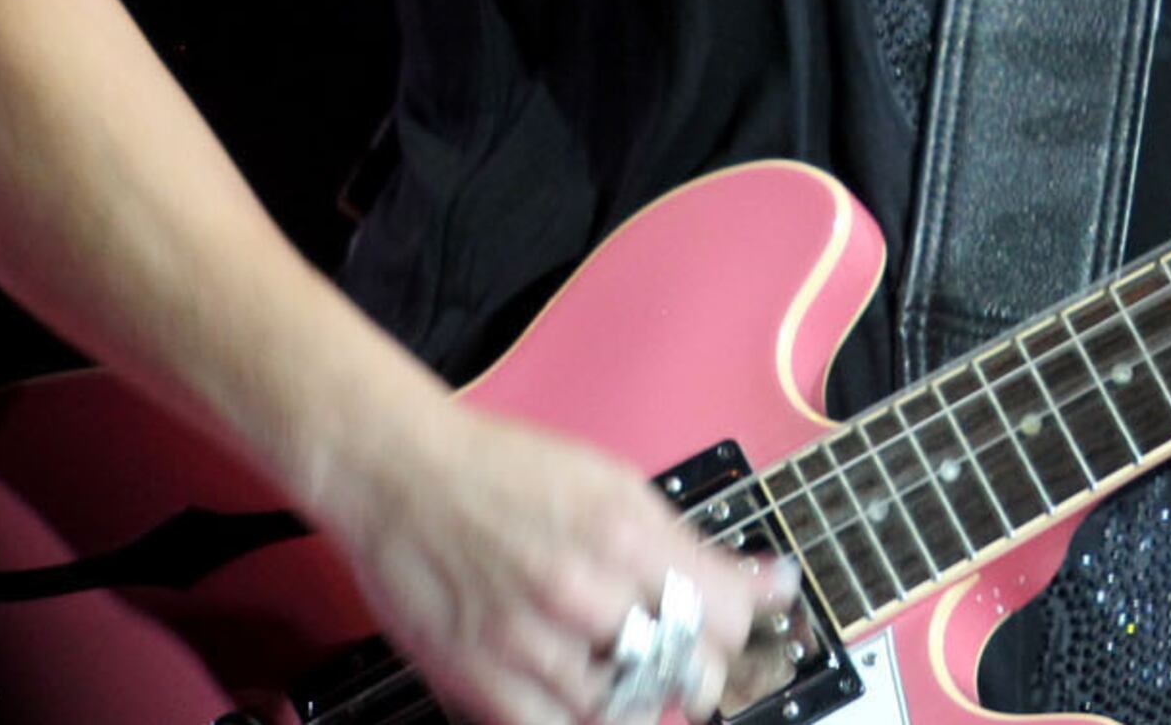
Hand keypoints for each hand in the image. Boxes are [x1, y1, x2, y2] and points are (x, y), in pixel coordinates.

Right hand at [321, 393, 796, 724]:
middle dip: (690, 664)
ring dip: (633, 690)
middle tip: (669, 646)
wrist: (398, 472)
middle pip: (685, 670)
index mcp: (623, 531)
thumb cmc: (501, 470)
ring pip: (626, 708)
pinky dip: (579, 713)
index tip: (724, 622)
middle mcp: (582, 589)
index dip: (734, 625)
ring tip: (609, 654)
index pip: (726, 617)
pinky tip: (575, 685)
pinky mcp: (482, 678)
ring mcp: (530, 640)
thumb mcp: (612, 485)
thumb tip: (772, 584)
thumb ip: (689, 545)